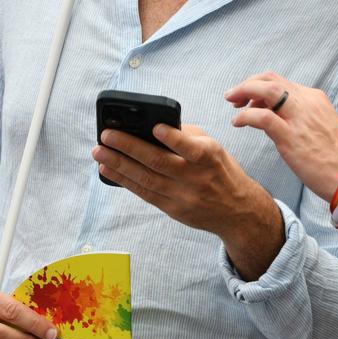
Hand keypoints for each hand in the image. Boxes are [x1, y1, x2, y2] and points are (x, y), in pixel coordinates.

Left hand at [92, 122, 284, 280]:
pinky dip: (125, 181)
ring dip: (119, 164)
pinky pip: (145, 193)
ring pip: (146, 179)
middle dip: (128, 147)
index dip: (172, 138)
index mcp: (208, 157)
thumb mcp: (214, 147)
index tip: (154, 127)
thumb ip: (186, 135)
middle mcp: (195, 177)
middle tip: (106, 136)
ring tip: (99, 152)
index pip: (189, 147)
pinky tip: (109, 170)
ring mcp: (183, 196)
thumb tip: (153, 126)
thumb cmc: (221, 171)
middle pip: (158, 162)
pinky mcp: (173, 210)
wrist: (237, 212)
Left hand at [226, 73, 337, 202]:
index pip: (281, 81)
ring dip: (243, 91)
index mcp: (314, 98)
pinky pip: (262, 117)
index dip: (259, 85)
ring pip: (266, 89)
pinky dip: (245, 115)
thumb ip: (297, 118)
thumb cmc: (336, 158)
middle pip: (270, 78)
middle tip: (232, 97)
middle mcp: (307, 102)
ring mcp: (299, 117)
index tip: (247, 98)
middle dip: (247, 83)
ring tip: (232, 105)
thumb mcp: (319, 127)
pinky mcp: (291, 136)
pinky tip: (238, 123)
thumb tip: (271, 117)